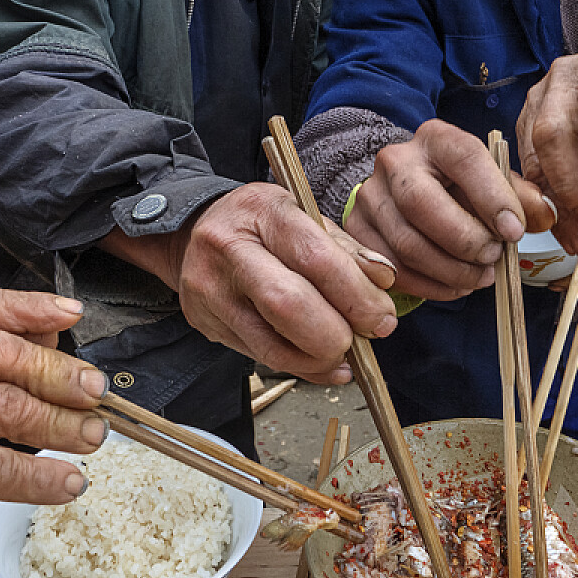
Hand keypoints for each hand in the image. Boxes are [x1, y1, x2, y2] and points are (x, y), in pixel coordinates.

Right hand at [104, 183, 398, 383]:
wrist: (193, 233)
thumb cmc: (261, 225)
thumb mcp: (303, 216)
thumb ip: (345, 248)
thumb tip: (384, 279)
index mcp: (260, 210)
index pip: (314, 257)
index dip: (356, 294)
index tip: (382, 315)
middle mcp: (227, 248)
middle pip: (287, 304)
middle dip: (338, 332)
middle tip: (367, 336)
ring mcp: (209, 289)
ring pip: (272, 344)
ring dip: (321, 358)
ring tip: (346, 353)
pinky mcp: (204, 323)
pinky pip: (261, 357)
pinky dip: (302, 367)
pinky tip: (324, 363)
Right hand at [346, 118, 554, 299]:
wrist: (404, 187)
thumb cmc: (459, 186)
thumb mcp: (492, 180)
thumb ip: (521, 195)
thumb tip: (544, 216)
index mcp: (436, 139)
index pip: (464, 159)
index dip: (492, 198)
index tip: (514, 232)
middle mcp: (396, 161)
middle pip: (422, 204)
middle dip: (465, 241)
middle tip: (493, 258)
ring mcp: (370, 196)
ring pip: (407, 244)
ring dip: (452, 271)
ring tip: (480, 277)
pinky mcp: (357, 230)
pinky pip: (393, 269)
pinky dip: (431, 286)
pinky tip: (456, 285)